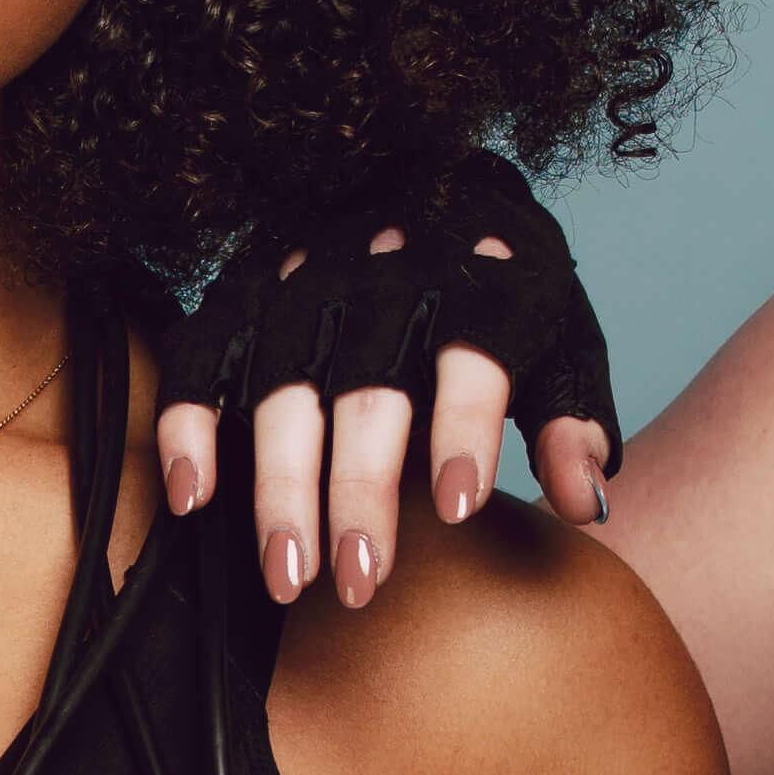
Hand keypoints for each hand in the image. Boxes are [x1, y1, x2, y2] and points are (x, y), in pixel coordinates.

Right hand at [143, 151, 624, 609]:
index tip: (459, 508)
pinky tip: (193, 499)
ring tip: (288, 578)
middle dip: (359, 491)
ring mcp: (306, 277)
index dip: (464, 428)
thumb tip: (585, 503)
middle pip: (369, 388)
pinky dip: (189, 425)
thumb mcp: (565, 347)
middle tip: (360, 585)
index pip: (473, 352)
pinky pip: (201, 356)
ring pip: (282, 387)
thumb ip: (573, 423)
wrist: (443, 189)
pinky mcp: (245, 289)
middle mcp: (388, 270)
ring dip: (279, 486)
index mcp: (482, 278)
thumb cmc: (509, 297)